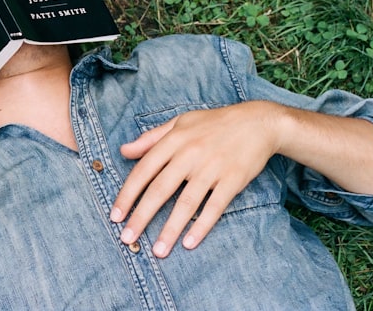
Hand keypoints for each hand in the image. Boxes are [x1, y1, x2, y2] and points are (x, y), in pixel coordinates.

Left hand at [110, 102, 282, 257]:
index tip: (115, 216)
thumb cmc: (214, 123)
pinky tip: (189, 243)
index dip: (128, 194)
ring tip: (158, 251)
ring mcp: (212, 168)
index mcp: (174, 139)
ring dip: (170, 229)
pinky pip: (215, 207)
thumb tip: (124, 151)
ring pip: (186, 203)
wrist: (257, 122)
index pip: (144, 170)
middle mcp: (190, 154)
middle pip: (160, 189)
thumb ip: (151, 138)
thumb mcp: (180, 122)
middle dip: (141, 217)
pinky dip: (202, 226)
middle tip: (127, 239)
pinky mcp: (232, 180)